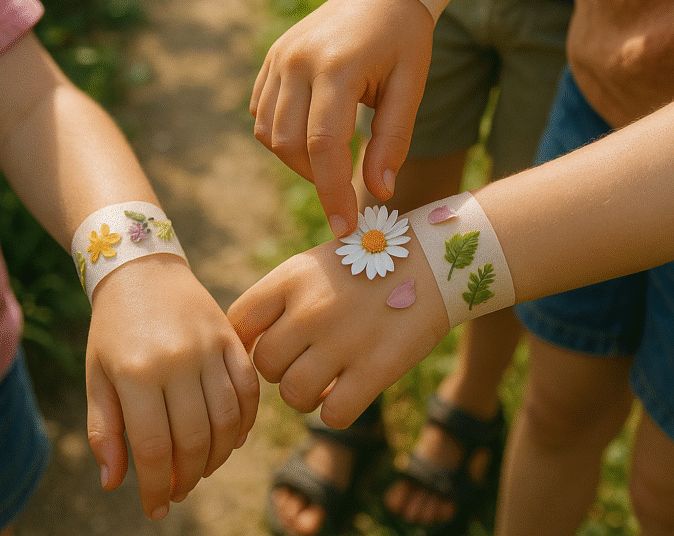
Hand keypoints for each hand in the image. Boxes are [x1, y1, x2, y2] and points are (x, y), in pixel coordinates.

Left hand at [86, 255, 258, 520]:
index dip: (156, 487)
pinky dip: (246, 421)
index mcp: (136, 373)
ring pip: (227, 419)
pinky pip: (249, 388)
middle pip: (194, 440)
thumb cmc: (113, 328)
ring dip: (218, 456)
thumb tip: (114, 484)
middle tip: (179, 490)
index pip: (153, 448)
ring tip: (202, 469)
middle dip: (187, 478)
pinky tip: (233, 439)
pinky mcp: (231, 336)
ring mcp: (209, 346)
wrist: (143, 270)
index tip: (156, 507)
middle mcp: (177, 360)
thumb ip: (104, 430)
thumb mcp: (97, 376)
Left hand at [228, 225, 449, 428]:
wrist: (434, 259)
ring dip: (307, 396)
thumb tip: (248, 347)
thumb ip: (281, 299)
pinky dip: (337, 411)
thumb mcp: (318, 264)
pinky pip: (333, 414)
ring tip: (327, 380)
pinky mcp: (376, 368)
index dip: (246, 343)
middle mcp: (311, 307)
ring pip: (293, 394)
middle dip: (282, 370)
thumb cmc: (369, 263)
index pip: (239, 322)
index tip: (267, 346)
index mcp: (292, 276)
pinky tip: (350, 392)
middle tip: (307, 361)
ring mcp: (342, 338)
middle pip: (265, 364)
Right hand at [250, 0, 433, 235]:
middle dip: (315, 177)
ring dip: (296, 158)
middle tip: (345, 188)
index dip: (332, 191)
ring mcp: (279, 57)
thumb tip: (380, 192)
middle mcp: (298, 61)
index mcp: (337, 66)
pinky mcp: (272, 58)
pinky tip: (311, 133)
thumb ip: (392, 140)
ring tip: (332, 158)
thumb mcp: (410, 87)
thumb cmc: (405, 39)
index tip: (344, 226)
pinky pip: (262, 112)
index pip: (324, 144)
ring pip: (269, 132)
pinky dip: (281, 135)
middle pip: (289, 143)